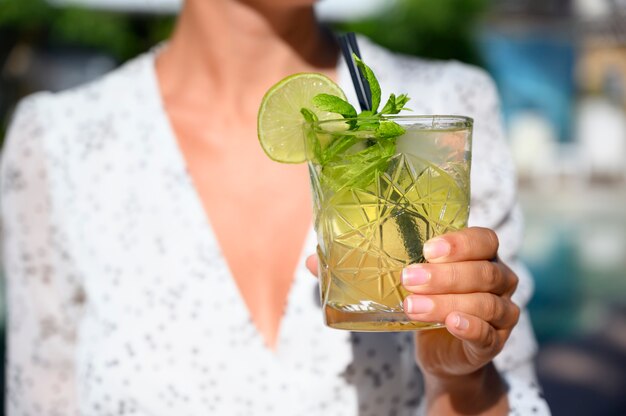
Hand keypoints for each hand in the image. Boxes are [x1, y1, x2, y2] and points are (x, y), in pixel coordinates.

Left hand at [306, 227, 518, 413]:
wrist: (440, 351)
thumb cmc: (421, 303)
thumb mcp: (397, 283)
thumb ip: (361, 269)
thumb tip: (312, 261)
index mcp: (477, 256)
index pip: (483, 239)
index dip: (460, 242)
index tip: (427, 248)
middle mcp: (497, 279)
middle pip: (483, 270)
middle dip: (445, 274)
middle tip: (407, 278)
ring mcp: (499, 311)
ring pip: (484, 302)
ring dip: (446, 302)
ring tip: (412, 306)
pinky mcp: (493, 342)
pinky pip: (488, 333)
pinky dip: (470, 327)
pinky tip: (451, 323)